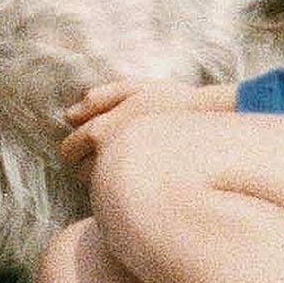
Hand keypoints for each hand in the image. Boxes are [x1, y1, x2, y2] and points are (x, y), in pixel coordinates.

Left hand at [59, 78, 236, 177]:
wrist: (215, 128)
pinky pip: (121, 194)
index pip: (69, 150)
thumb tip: (69, 115)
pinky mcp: (141, 193)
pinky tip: (143, 172)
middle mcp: (107, 159)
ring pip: (100, 185)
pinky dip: (125, 185)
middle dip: (87, 162)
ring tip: (131, 160)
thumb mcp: (135, 88)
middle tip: (110, 151)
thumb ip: (100, 98)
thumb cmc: (174, 103)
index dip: (73, 148)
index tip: (86, 145)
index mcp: (100, 132)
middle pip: (79, 171)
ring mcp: (124, 179)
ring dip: (106, 175)